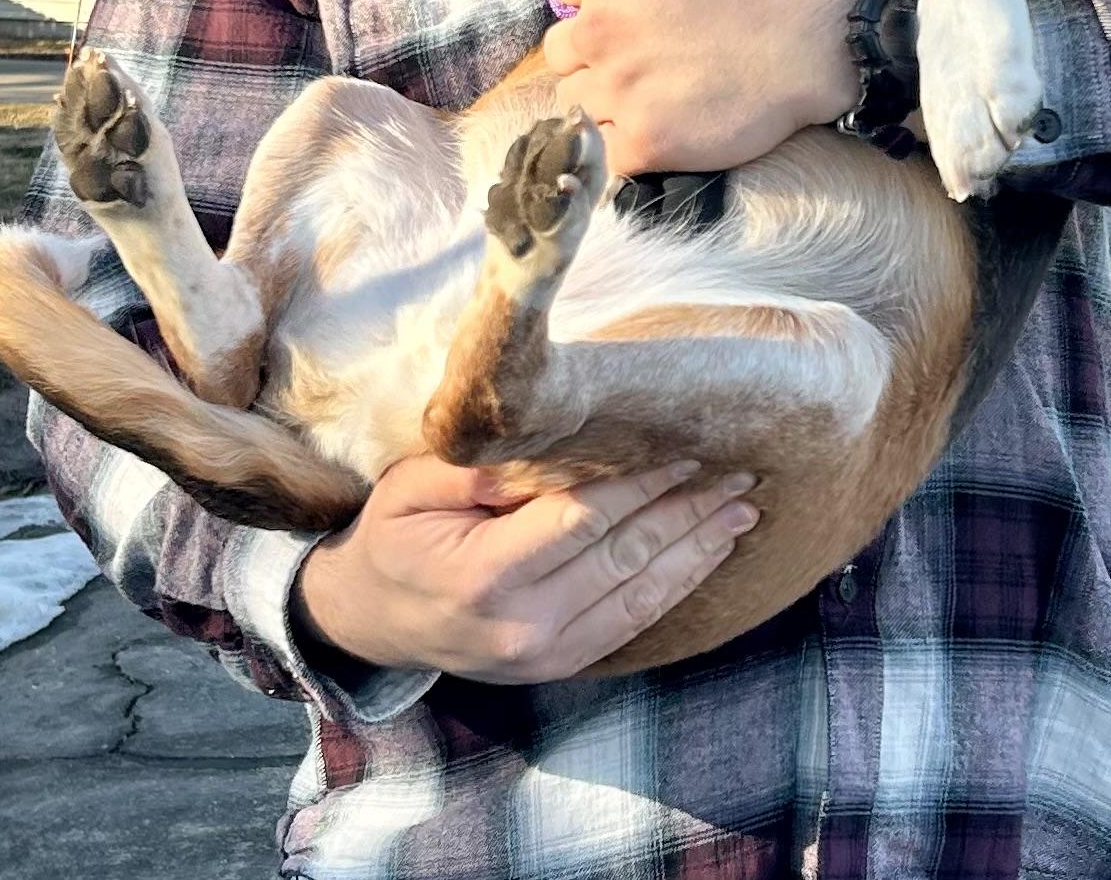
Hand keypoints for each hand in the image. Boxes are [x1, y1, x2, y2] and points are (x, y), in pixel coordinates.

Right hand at [289, 454, 758, 682]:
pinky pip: (631, 624)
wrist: (368, 619)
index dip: (643, 485)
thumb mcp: (413, 485)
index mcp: (484, 576)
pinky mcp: (557, 667)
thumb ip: (480, 467)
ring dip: (698, 552)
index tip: (690, 449)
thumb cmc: (393, 535)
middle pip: (625, 558)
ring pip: (641, 598)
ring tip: (743, 511)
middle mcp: (522, 626)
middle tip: (741, 473)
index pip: (585, 521)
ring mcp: (543, 656)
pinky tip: (706, 554)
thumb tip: (554, 443)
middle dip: (689, 512)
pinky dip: (676, 586)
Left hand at [543, 0, 863, 174]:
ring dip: (604, 102)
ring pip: (575, 105)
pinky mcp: (644, 141)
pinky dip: (622, 146)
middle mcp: (596, 27)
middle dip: (591, 55)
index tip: (622, 12)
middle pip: (559, 54)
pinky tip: (655, 132)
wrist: (817, 30)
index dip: (590, 3)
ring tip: (653, 96)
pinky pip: (602, 153)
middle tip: (638, 58)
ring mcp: (617, 89)